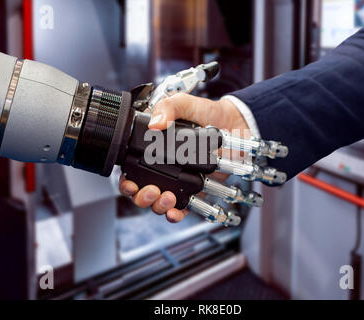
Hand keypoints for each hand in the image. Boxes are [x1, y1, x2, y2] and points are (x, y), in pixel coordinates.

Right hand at [119, 93, 249, 222]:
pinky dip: (176, 214)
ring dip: (158, 206)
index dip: (127, 181)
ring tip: (167, 198)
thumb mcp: (186, 103)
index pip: (132, 170)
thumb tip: (154, 124)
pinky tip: (175, 212)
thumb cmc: (209, 113)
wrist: (237, 124)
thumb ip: (169, 107)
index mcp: (154, 149)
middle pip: (142, 191)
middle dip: (141, 197)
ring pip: (159, 202)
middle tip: (152, 191)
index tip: (130, 183)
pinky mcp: (196, 191)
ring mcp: (179, 181)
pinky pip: (182, 208)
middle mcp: (164, 168)